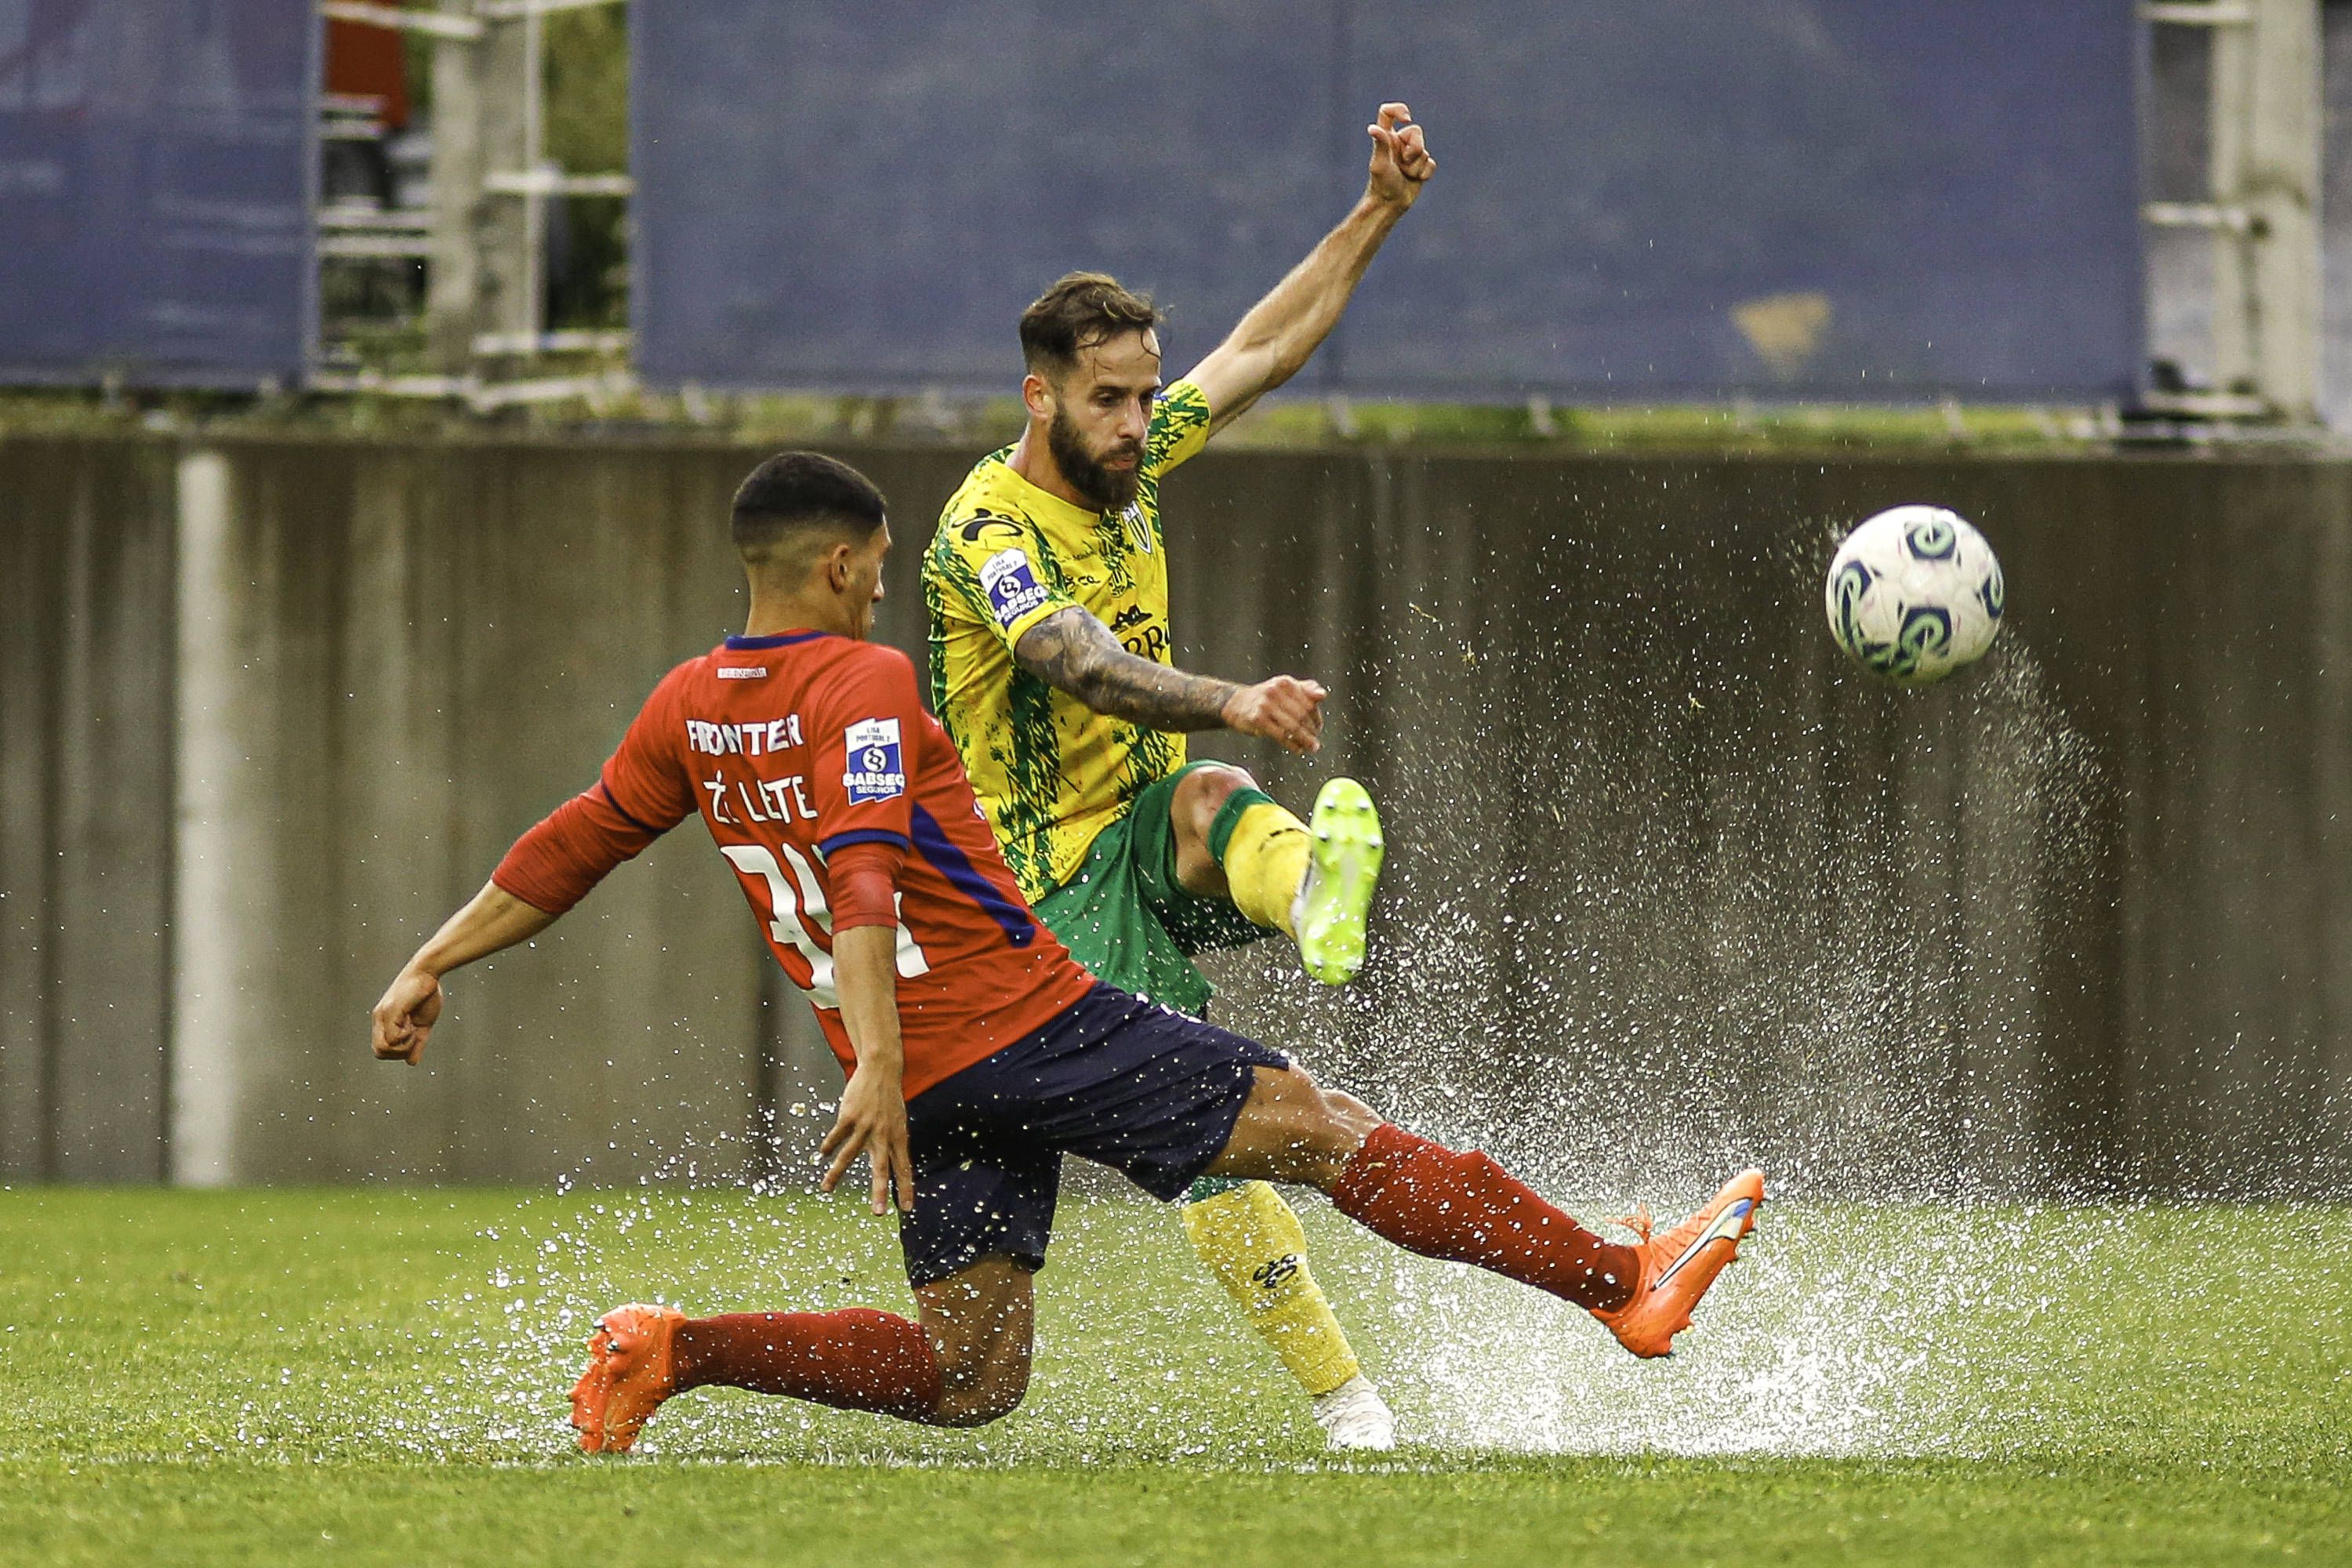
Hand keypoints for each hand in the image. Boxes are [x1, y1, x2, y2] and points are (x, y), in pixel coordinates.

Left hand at [371, 967, 442, 1065]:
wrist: (428, 971)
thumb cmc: (426, 994)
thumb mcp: (422, 1024)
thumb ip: (417, 1043)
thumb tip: (411, 1063)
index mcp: (385, 1021)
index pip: (381, 1049)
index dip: (398, 1052)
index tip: (413, 1038)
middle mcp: (379, 1018)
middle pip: (379, 1052)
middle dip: (399, 1052)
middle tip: (413, 1037)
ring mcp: (383, 1015)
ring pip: (384, 1048)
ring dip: (403, 1045)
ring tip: (413, 1030)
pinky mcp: (390, 1011)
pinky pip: (393, 1037)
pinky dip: (406, 1036)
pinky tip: (413, 1024)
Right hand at [820, 1065, 915, 1214]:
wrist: (881, 1071)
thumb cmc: (889, 1100)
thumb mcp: (898, 1122)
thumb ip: (893, 1144)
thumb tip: (890, 1166)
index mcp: (898, 1137)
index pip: (904, 1168)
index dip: (906, 1188)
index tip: (907, 1209)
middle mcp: (883, 1135)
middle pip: (881, 1167)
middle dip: (880, 1191)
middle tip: (878, 1213)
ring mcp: (866, 1126)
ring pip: (849, 1155)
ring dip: (836, 1173)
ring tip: (826, 1190)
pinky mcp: (850, 1116)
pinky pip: (837, 1136)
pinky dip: (829, 1146)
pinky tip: (822, 1154)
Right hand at [1222, 675, 1326, 754]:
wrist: (1235, 704)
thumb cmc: (1265, 698)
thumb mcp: (1284, 689)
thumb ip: (1305, 690)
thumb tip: (1323, 695)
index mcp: (1285, 683)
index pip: (1309, 702)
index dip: (1316, 717)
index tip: (1318, 728)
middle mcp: (1275, 691)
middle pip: (1301, 715)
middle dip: (1311, 731)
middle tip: (1315, 742)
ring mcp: (1265, 705)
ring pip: (1292, 726)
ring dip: (1305, 740)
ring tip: (1311, 748)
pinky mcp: (1257, 719)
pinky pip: (1280, 735)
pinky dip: (1292, 744)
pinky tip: (1297, 749)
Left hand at [1365, 102, 1434, 211]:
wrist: (1390, 204)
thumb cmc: (1381, 184)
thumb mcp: (1380, 164)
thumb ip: (1381, 144)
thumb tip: (1372, 128)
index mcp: (1386, 138)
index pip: (1387, 113)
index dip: (1398, 110)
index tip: (1406, 119)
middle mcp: (1399, 143)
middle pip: (1416, 131)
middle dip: (1414, 149)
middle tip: (1403, 164)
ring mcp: (1411, 154)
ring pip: (1424, 151)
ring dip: (1416, 166)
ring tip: (1405, 175)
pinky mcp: (1422, 166)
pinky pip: (1431, 163)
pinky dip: (1425, 173)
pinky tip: (1415, 180)